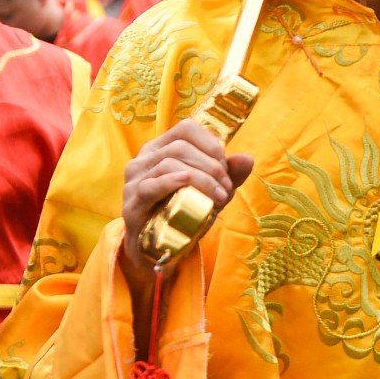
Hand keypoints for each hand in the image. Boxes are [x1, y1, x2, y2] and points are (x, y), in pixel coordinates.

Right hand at [118, 121, 253, 280]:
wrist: (159, 249)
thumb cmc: (183, 214)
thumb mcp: (211, 192)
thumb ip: (228, 175)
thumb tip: (247, 158)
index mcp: (161, 148)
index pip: (186, 129)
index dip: (210, 143)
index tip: (226, 165)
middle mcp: (144, 158)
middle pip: (180, 146)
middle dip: (211, 165)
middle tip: (227, 188)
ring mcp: (135, 180)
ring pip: (169, 163)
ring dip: (201, 178)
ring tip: (219, 197)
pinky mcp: (132, 203)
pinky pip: (150, 186)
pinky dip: (172, 182)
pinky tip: (188, 183)